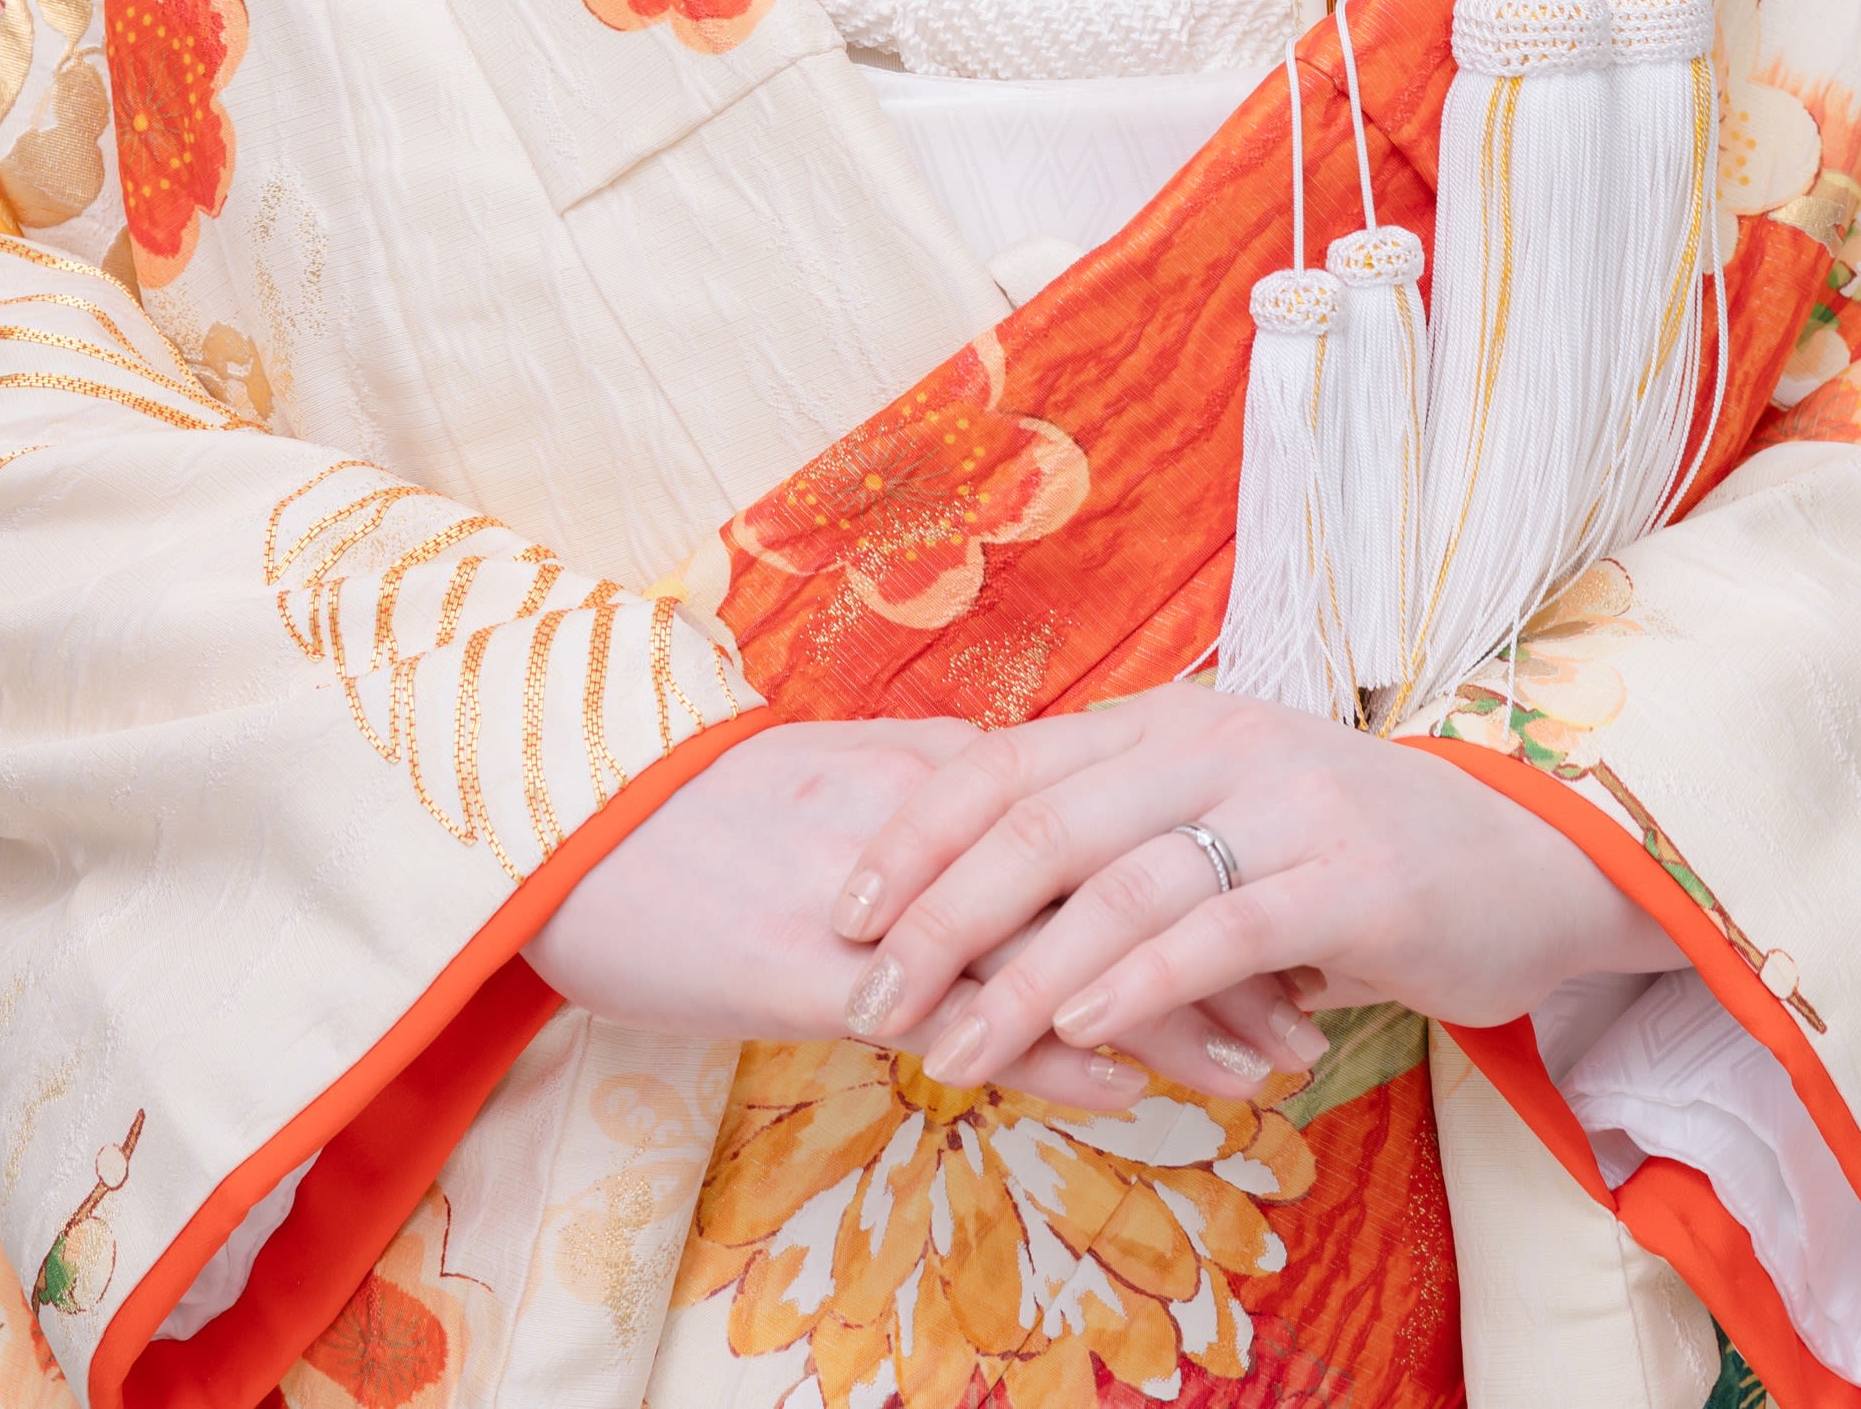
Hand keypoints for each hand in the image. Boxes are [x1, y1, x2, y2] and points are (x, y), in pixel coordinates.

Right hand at [526, 718, 1324, 1112]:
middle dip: (1225, 945)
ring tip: (1276, 1062)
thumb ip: (911, 830)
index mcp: (929, 778)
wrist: (543, 819)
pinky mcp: (830, 970)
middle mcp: (932, 829)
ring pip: (1067, 951)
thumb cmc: (665, 822)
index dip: (1196, 874)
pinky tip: (1137, 1082)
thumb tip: (987, 872)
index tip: (1279, 919)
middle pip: (1117, 882)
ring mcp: (889, 900)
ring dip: (1178, 1010)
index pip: (1101, 825)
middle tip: (1318, 998)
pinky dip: (1058, 1045)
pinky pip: (967, 1012)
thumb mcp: (812, 807)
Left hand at [828, 684, 1684, 1094]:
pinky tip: (1080, 1031)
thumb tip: (980, 900)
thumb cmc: (1355, 855)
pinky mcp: (1350, 881)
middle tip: (873, 996)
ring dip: (1020, 978)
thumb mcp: (1226, 821)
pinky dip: (1137, 982)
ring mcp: (1287, 807)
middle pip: (1040, 823)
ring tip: (954, 1050)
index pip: (1011, 763)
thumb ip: (1121, 841)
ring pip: (1116, 888)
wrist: (1532, 859)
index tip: (846, 910)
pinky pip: (1219, 932)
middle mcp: (1218, 745)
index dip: (918, 833)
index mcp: (1171, 721)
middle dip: (941, 916)